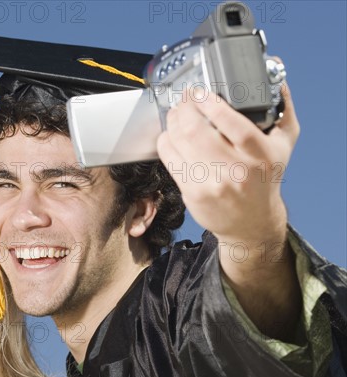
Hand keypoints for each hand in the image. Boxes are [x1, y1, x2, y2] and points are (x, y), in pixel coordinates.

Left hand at [157, 80, 299, 244]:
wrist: (251, 223)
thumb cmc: (265, 181)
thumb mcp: (283, 146)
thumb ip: (282, 112)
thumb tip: (276, 81)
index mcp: (260, 154)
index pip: (231, 122)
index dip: (209, 103)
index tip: (200, 92)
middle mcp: (235, 170)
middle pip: (196, 131)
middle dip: (184, 108)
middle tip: (185, 99)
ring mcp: (211, 183)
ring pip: (178, 143)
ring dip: (172, 122)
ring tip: (177, 114)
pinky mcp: (192, 193)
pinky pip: (170, 160)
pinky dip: (166, 142)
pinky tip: (171, 136)